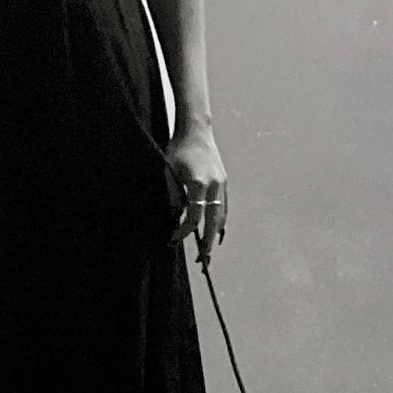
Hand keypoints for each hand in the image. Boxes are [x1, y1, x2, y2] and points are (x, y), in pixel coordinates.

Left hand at [167, 126, 226, 264]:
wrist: (196, 131)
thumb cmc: (177, 150)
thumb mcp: (169, 172)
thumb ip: (173, 195)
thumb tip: (175, 217)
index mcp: (198, 184)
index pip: (193, 216)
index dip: (183, 232)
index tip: (173, 239)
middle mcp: (214, 186)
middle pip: (213, 221)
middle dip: (207, 243)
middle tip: (203, 261)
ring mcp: (222, 184)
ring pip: (222, 215)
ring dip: (215, 235)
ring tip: (208, 251)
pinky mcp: (224, 182)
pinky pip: (224, 207)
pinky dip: (220, 221)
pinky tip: (216, 232)